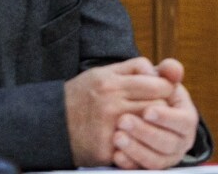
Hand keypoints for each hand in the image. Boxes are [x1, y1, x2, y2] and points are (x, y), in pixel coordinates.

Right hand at [63, 57, 181, 166]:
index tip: (161, 92)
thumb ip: (135, 67)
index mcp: (112, 83)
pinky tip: (134, 139)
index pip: (160, 85)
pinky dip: (138, 143)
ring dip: (153, 125)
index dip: (166, 88)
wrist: (51, 124)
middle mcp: (111, 105)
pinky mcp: (106, 150)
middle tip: (157, 110)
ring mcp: (108, 129)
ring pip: (150, 127)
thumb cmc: (82, 95)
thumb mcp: (104, 72)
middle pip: (159, 107)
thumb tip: (161, 70)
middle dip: (162, 108)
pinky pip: (135, 147)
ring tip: (147, 123)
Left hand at [110, 58, 199, 169]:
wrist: (141, 113)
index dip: (166, 117)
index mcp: (187, 118)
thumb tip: (175, 70)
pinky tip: (115, 153)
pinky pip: (142, 170)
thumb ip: (167, 71)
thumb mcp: (160, 80)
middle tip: (123, 121)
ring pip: (156, 160)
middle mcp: (181, 141)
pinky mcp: (152, 167)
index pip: (183, 121)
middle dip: (146, 133)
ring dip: (136, 149)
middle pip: (168, 143)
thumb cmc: (152, 93)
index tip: (147, 111)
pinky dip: (130, 163)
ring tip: (116, 136)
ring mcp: (167, 157)